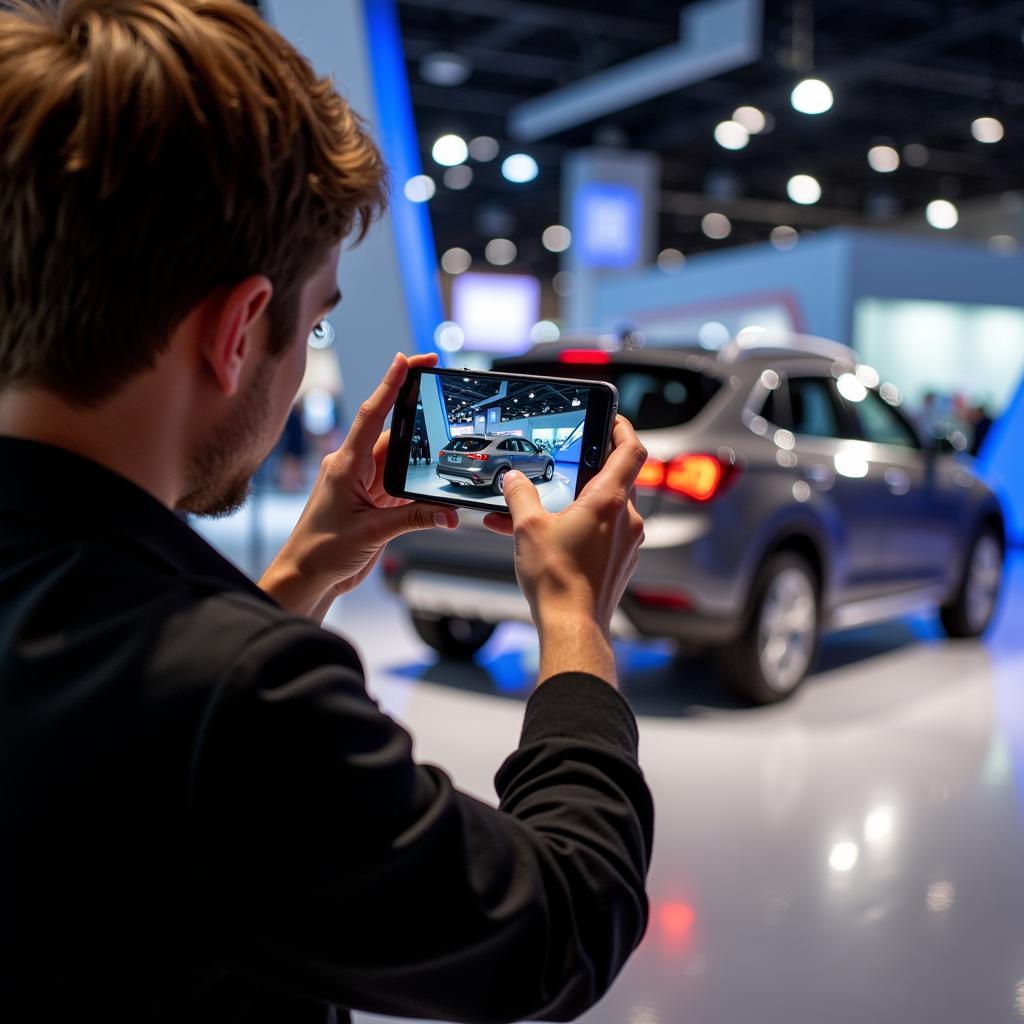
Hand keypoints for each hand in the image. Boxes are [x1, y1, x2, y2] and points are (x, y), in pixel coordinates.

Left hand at [260, 352, 458, 620]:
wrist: (307, 578)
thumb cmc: (321, 551)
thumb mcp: (371, 533)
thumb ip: (413, 519)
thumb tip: (448, 514)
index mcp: (346, 465)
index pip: (371, 415)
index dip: (390, 384)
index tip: (408, 359)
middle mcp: (355, 469)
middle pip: (392, 434)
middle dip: (416, 411)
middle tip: (439, 382)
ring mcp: (364, 486)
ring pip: (401, 461)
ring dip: (422, 458)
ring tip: (448, 444)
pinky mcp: (373, 504)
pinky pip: (402, 486)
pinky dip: (419, 487)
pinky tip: (436, 490)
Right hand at [482, 416, 646, 684]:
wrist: (573, 626)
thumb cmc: (557, 580)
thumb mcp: (528, 528)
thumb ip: (520, 495)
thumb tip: (513, 478)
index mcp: (608, 501)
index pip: (631, 451)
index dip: (623, 429)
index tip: (612, 420)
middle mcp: (626, 519)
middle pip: (619, 479)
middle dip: (592, 470)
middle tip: (569, 465)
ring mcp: (628, 543)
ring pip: (608, 509)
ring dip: (581, 503)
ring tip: (546, 510)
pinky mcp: (621, 563)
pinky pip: (605, 534)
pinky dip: (583, 528)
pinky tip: (552, 537)